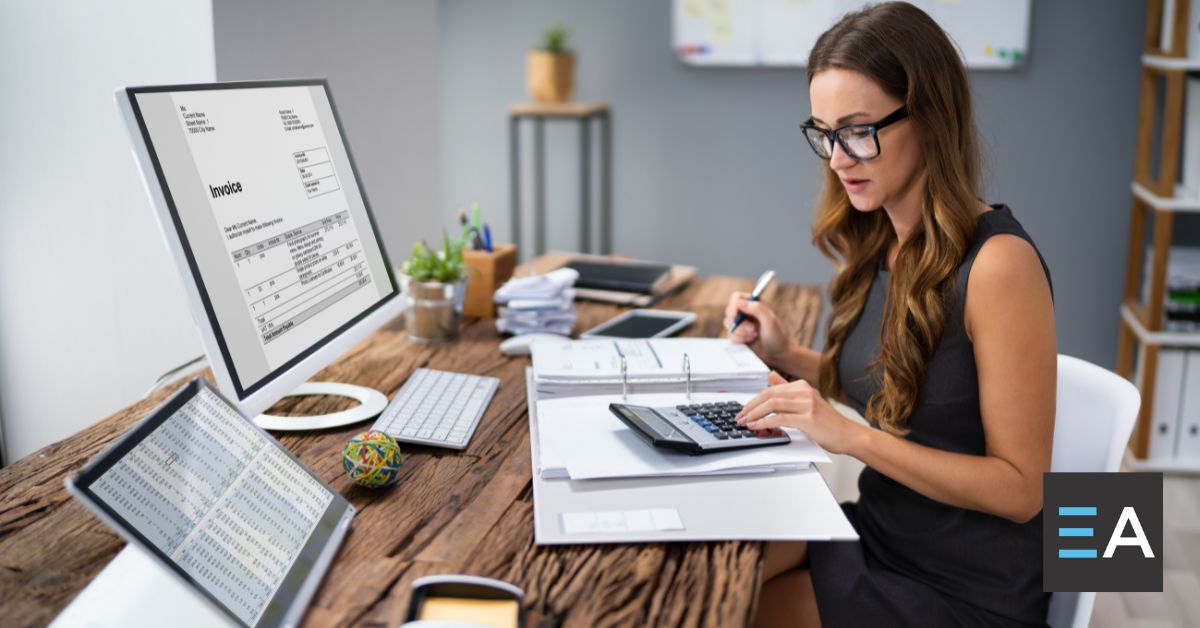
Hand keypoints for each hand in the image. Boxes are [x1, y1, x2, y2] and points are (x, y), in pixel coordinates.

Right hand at [723, 291, 792, 367]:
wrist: (777, 355)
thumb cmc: (777, 337)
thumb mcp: (770, 321)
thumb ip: (756, 309)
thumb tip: (739, 302)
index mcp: (755, 304)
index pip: (736, 297)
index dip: (733, 305)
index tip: (735, 315)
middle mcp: (746, 312)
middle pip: (729, 311)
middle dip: (739, 323)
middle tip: (752, 329)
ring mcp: (741, 324)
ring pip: (728, 324)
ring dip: (740, 332)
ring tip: (754, 336)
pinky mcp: (738, 335)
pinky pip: (729, 335)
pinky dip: (738, 339)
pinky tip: (749, 341)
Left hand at [735, 372, 865, 454]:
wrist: (847, 434)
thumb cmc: (826, 422)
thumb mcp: (805, 401)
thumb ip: (787, 389)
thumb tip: (770, 376)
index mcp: (801, 386)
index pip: (770, 389)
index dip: (753, 400)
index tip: (743, 411)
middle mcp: (804, 391)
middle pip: (768, 395)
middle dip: (750, 407)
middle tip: (739, 417)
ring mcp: (807, 404)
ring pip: (772, 404)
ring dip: (754, 414)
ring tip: (745, 422)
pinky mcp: (808, 418)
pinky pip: (780, 418)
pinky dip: (765, 422)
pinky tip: (757, 426)